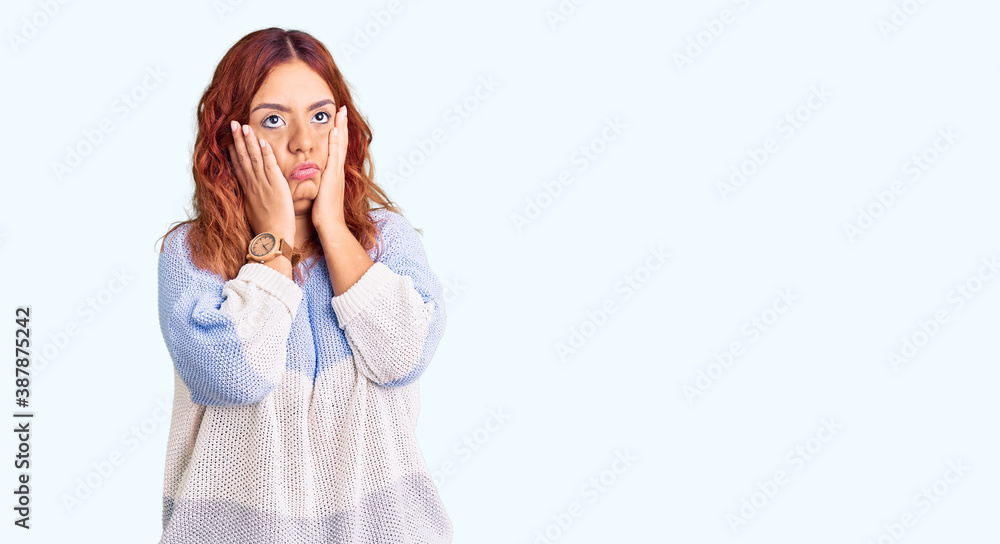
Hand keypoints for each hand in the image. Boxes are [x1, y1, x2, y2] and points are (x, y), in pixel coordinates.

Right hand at [227, 120, 296, 245]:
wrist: (273, 237)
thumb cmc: (267, 227)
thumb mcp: (255, 210)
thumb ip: (253, 198)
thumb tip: (252, 194)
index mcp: (247, 190)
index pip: (238, 166)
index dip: (234, 151)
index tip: (229, 139)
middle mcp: (253, 185)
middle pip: (243, 158)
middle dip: (238, 140)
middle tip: (233, 124)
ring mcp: (263, 185)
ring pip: (254, 159)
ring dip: (249, 141)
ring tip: (244, 126)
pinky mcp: (276, 186)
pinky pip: (270, 166)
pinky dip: (266, 153)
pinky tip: (262, 141)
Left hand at [312, 105, 348, 229]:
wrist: (329, 225)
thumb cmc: (323, 214)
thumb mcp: (321, 194)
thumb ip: (320, 183)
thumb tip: (314, 178)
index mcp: (333, 174)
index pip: (336, 149)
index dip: (337, 134)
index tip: (336, 119)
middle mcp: (337, 171)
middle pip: (340, 143)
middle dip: (341, 125)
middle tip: (341, 109)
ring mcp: (336, 173)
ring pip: (339, 145)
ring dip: (340, 128)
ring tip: (340, 113)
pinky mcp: (333, 177)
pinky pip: (334, 155)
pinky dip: (336, 142)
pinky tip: (335, 130)